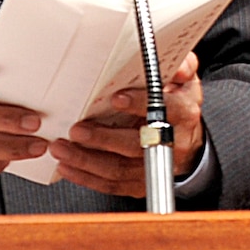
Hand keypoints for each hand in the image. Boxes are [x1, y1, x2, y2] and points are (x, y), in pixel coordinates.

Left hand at [52, 51, 203, 196]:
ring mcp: (155, 165)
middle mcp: (171, 143)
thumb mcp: (184, 80)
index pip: (165, 108)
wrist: (187, 141)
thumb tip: (177, 64)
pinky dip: (87, 178)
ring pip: (119, 169)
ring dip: (87, 160)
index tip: (116, 99)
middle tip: (76, 130)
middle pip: (136, 145)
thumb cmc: (177, 105)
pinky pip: (112, 185)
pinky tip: (68, 167)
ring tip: (62, 149)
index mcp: (183, 113)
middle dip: (102, 139)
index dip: (140, 104)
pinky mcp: (140, 183)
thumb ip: (181, 66)